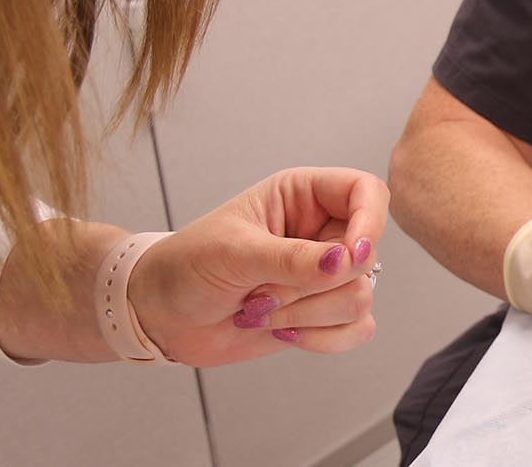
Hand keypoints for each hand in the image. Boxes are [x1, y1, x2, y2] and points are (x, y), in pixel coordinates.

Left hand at [128, 167, 387, 366]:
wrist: (161, 316)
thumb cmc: (186, 266)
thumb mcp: (234, 253)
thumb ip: (293, 258)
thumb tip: (347, 260)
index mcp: (303, 196)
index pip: (366, 192)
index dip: (370, 221)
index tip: (351, 256)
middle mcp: (321, 232)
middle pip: (364, 256)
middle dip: (311, 285)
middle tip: (260, 290)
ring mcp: (324, 276)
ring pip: (359, 297)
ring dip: (306, 313)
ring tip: (258, 310)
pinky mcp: (322, 314)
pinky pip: (356, 329)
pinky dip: (321, 338)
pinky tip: (281, 331)